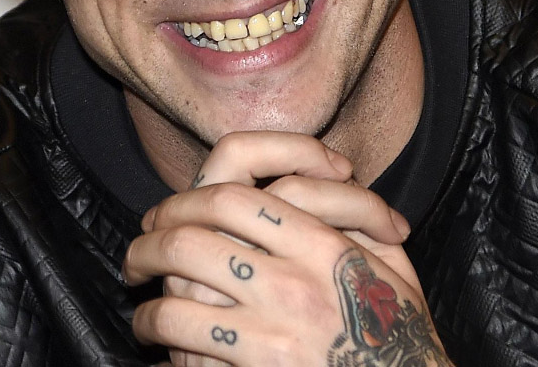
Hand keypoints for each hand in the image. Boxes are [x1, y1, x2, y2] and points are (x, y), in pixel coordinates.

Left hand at [123, 132, 451, 365]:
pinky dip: (160, 332)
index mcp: (324, 246)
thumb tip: (297, 189)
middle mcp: (294, 280)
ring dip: (148, 296)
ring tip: (141, 304)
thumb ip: (354, 222)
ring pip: (178, 288)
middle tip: (136, 256)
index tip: (167, 216)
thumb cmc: (401, 336)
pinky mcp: (259, 366)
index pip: (235, 192)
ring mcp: (273, 328)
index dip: (186, 199)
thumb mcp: (395, 269)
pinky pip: (186, 338)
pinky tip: (157, 338)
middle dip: (151, 241)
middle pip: (193, 234)